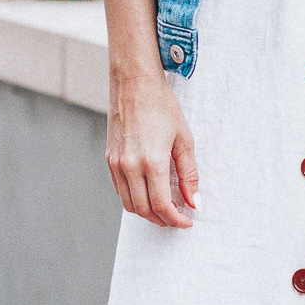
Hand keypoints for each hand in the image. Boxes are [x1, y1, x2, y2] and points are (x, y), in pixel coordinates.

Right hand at [106, 71, 199, 228]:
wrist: (134, 82)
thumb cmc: (161, 105)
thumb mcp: (184, 140)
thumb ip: (189, 174)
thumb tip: (194, 202)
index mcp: (151, 161)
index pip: (161, 205)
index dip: (175, 220)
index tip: (187, 221)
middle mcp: (130, 166)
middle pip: (144, 210)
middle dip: (162, 220)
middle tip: (177, 218)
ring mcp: (116, 163)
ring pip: (129, 204)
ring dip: (147, 212)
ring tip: (164, 208)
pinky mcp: (109, 158)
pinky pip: (120, 190)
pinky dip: (134, 199)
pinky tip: (148, 193)